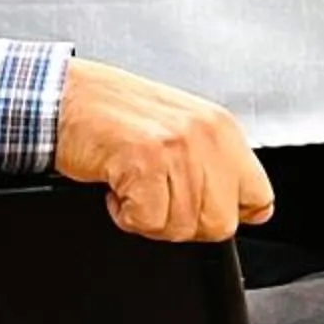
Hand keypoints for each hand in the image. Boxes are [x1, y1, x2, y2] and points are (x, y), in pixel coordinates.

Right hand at [54, 61, 273, 242]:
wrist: (64, 95)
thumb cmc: (114, 114)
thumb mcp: (180, 130)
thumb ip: (215, 166)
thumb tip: (249, 209)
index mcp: (221, 128)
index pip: (259, 198)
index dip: (228, 214)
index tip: (200, 207)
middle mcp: (206, 135)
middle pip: (220, 224)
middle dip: (182, 223)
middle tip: (155, 196)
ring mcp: (178, 148)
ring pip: (182, 227)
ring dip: (148, 217)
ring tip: (132, 183)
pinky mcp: (146, 161)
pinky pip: (148, 221)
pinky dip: (125, 215)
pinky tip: (116, 185)